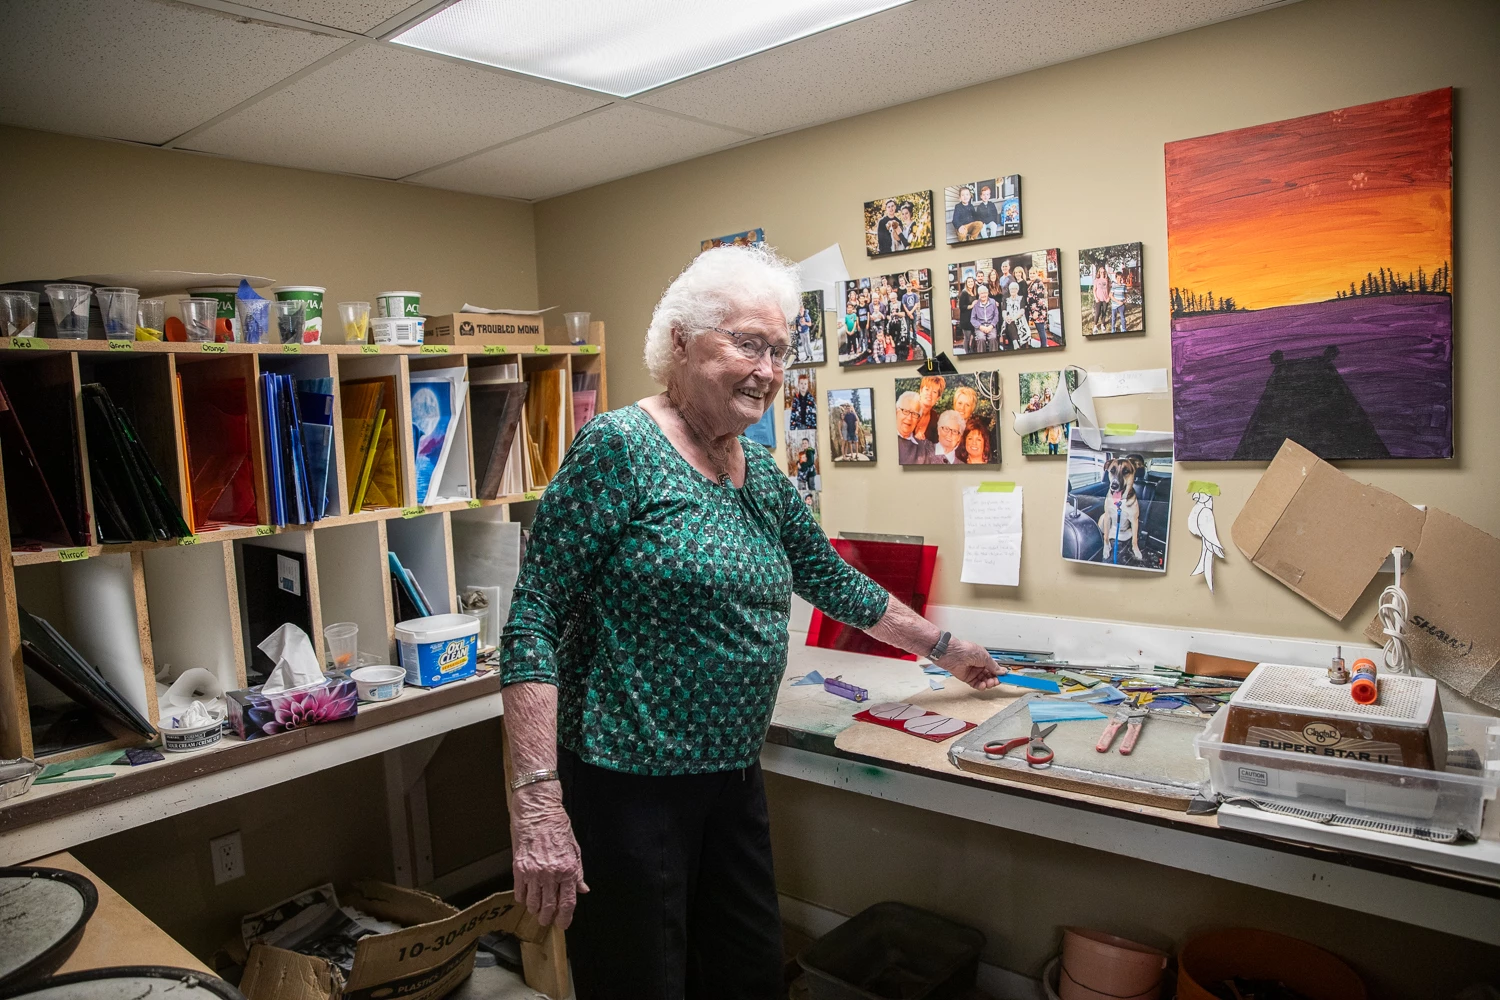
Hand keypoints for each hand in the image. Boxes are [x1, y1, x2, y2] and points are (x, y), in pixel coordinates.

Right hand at [511, 783, 587, 928]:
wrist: (537, 811)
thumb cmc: (557, 826)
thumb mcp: (574, 848)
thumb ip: (577, 872)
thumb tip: (582, 889)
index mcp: (567, 869)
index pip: (568, 902)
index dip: (565, 917)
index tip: (563, 924)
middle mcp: (550, 874)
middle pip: (549, 907)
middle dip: (548, 918)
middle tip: (548, 920)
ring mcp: (533, 872)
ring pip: (533, 903)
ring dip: (535, 910)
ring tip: (537, 911)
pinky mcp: (519, 868)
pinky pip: (519, 892)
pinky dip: (522, 899)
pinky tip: (525, 898)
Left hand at [936, 638, 1006, 690]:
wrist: (952, 653)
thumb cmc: (966, 650)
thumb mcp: (984, 656)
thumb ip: (993, 665)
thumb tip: (1002, 671)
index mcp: (984, 659)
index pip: (994, 668)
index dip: (999, 673)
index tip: (1006, 677)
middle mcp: (979, 666)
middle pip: (990, 676)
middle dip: (994, 679)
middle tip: (996, 681)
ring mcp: (973, 672)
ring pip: (984, 681)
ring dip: (988, 683)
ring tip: (989, 682)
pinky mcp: (967, 678)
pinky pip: (976, 684)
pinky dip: (980, 686)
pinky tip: (983, 685)